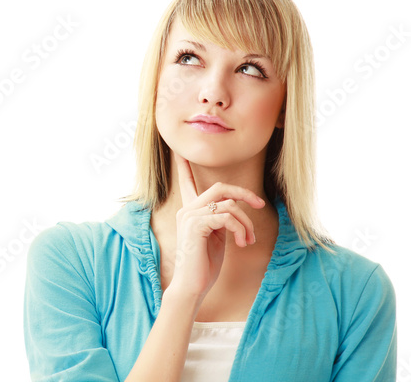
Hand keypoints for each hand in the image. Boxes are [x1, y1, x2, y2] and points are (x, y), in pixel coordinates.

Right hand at [167, 152, 265, 304]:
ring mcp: (189, 216)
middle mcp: (187, 210)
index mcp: (190, 211)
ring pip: (228, 204)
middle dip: (244, 193)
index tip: (180, 152)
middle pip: (220, 187)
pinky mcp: (196, 225)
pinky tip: (241, 243)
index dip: (185, 166)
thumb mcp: (215, 238)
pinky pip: (227, 217)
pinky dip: (240, 229)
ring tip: (248, 240)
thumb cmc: (204, 265)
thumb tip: (234, 211)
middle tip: (259, 203)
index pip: (187, 183)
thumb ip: (220, 220)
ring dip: (246, 222)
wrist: (192, 288)